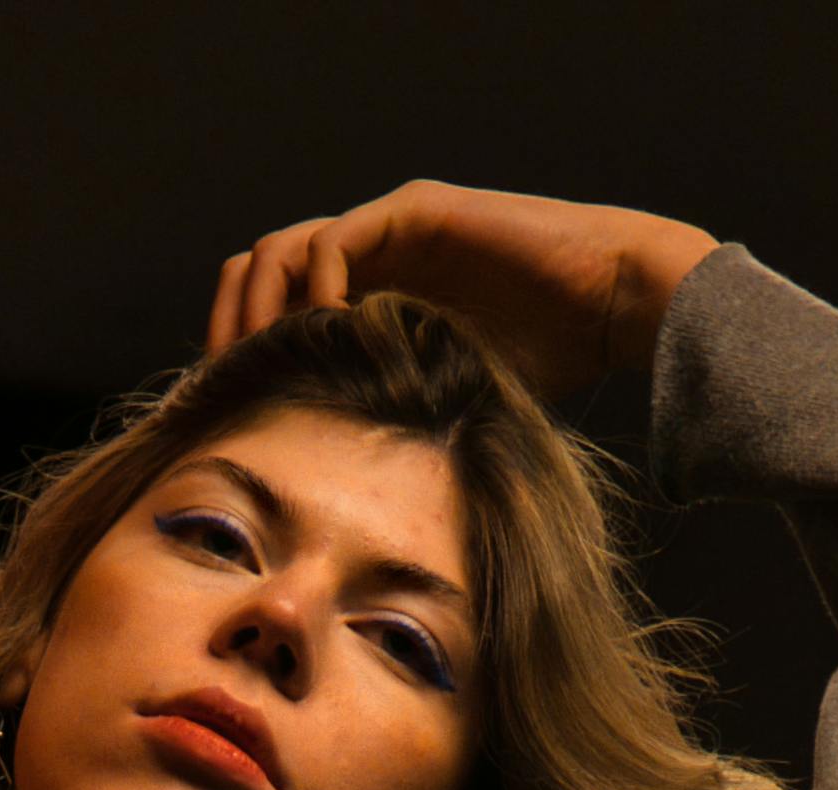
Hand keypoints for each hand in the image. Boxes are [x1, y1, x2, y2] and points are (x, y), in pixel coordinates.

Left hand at [203, 186, 720, 402]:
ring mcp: (387, 232)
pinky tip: (328, 342)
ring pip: (280, 252)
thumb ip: (399, 435)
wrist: (612, 302)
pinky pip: (334, 242)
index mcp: (368, 303)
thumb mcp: (449, 413)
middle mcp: (368, 260)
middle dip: (232, 332)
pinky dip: (316, 289)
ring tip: (262, 366)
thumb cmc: (550, 367)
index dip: (240, 360)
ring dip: (260, 309)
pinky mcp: (413, 215)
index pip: (273, 316)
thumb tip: (349, 527)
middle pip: (258, 277)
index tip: (227, 419)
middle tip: (225, 392)